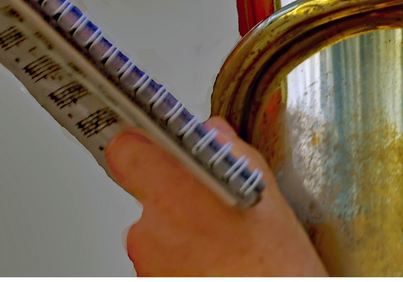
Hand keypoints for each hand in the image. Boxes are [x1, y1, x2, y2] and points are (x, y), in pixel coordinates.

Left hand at [106, 117, 327, 276]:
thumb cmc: (276, 269)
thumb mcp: (270, 201)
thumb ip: (234, 155)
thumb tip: (214, 135)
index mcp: (176, 195)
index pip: (126, 151)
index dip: (140, 144)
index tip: (153, 141)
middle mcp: (149, 232)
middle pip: (149, 197)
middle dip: (180, 199)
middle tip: (218, 210)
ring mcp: (146, 266)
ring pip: (158, 234)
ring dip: (185, 236)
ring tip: (226, 245)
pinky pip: (163, 264)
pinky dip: (186, 263)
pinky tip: (220, 264)